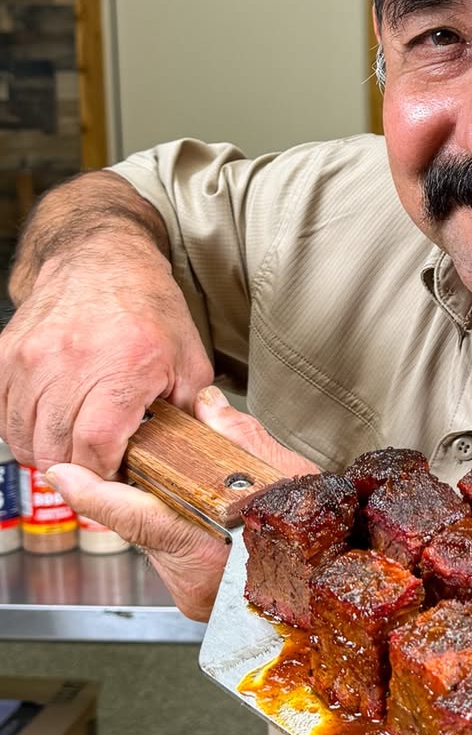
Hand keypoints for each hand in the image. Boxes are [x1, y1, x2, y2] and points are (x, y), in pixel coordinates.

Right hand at [0, 245, 214, 475]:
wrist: (100, 259)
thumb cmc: (147, 308)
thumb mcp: (188, 360)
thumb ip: (190, 413)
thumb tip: (186, 455)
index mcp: (121, 366)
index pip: (94, 446)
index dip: (102, 474)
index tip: (113, 475)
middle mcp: (69, 361)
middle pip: (54, 448)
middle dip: (76, 469)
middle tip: (94, 463)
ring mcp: (30, 357)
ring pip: (21, 437)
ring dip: (45, 452)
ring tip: (71, 445)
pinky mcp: (5, 354)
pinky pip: (0, 415)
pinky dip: (20, 430)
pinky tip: (46, 424)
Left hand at [46, 387, 318, 620]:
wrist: (332, 597)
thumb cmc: (322, 546)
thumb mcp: (292, 481)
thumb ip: (242, 440)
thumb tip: (208, 407)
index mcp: (214, 557)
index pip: (141, 517)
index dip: (97, 494)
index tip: (64, 475)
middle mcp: (195, 585)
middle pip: (147, 523)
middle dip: (147, 488)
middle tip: (158, 458)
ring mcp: (193, 596)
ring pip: (158, 538)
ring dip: (170, 509)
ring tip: (203, 491)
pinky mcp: (194, 599)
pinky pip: (173, 553)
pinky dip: (183, 528)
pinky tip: (206, 516)